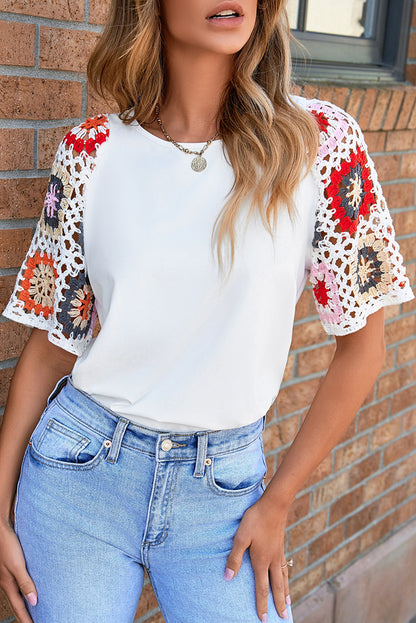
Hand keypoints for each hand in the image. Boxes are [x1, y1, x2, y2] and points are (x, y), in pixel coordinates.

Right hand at [0, 519, 36, 622]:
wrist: (1, 530)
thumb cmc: (8, 546)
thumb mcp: (17, 565)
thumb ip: (25, 583)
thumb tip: (34, 601)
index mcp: (8, 585)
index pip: (19, 608)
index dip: (27, 619)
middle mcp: (7, 582)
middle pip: (17, 604)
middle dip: (24, 615)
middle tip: (33, 622)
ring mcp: (8, 575)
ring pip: (17, 594)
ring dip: (24, 604)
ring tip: (33, 610)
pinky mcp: (10, 567)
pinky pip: (17, 584)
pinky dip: (23, 591)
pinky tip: (29, 588)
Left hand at [224, 495, 290, 621]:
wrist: (274, 504)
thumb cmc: (255, 519)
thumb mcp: (241, 537)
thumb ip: (234, 558)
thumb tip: (228, 578)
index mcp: (261, 561)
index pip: (262, 588)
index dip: (262, 604)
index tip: (262, 619)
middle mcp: (272, 561)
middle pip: (276, 587)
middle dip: (278, 603)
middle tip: (284, 618)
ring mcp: (279, 553)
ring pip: (283, 577)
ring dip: (285, 592)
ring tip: (288, 603)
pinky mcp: (281, 545)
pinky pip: (285, 567)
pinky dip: (286, 576)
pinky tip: (285, 576)